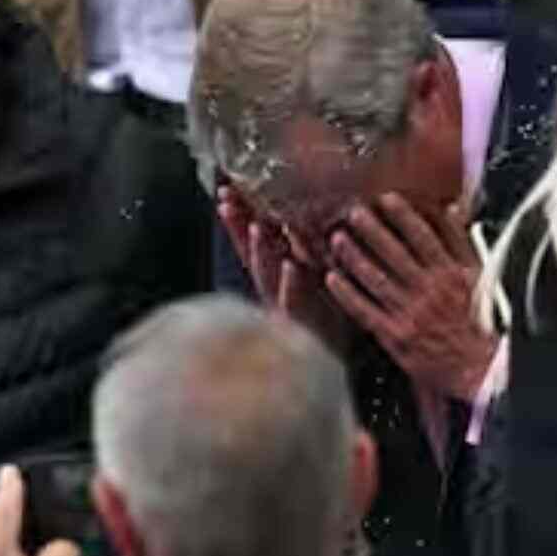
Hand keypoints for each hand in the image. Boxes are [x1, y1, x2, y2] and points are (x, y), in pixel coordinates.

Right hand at [216, 186, 348, 348]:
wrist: (331, 364)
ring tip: (255, 226)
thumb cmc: (328, 319)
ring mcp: (284, 306)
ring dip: (259, 250)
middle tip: (227, 198)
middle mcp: (274, 288)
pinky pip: (294, 303)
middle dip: (238, 224)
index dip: (238, 217)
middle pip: (251, 251)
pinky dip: (291, 284)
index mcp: (277, 274)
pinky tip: (292, 267)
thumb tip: (302, 212)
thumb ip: (307, 249)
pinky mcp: (301, 325)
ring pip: (267, 274)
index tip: (225, 191)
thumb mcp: (316, 278)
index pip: (252, 240)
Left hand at [326, 194, 496, 401]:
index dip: (404, 216)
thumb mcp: (480, 279)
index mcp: (453, 275)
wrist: (480, 369)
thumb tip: (451, 212)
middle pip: (396, 254)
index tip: (387, 199)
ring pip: (377, 278)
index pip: (426, 238)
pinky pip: (365, 310)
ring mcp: (410, 313)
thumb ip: (464, 244)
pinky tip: (332, 278)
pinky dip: (347, 294)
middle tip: (353, 212)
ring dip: (355, 257)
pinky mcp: (394, 335)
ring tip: (337, 239)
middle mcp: (430, 291)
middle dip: (372, 230)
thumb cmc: (480, 322)